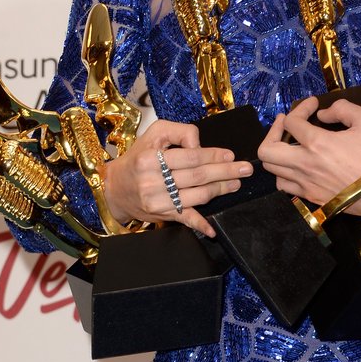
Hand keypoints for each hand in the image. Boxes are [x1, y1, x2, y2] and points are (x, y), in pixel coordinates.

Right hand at [103, 119, 251, 236]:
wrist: (115, 186)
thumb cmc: (138, 157)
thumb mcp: (155, 134)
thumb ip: (181, 132)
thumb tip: (201, 146)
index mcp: (151, 159)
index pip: (190, 157)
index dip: (213, 156)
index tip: (230, 155)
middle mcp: (153, 181)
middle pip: (197, 177)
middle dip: (225, 172)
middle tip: (245, 169)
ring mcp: (157, 201)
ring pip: (196, 196)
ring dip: (220, 190)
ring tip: (236, 183)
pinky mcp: (161, 215)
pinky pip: (184, 220)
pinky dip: (199, 225)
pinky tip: (212, 229)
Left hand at [258, 97, 360, 220]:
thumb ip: (343, 109)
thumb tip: (322, 114)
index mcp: (317, 144)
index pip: (292, 121)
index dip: (300, 108)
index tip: (313, 106)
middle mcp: (305, 165)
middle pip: (266, 150)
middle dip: (272, 131)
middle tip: (286, 123)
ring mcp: (305, 184)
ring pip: (271, 169)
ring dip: (277, 152)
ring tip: (290, 143)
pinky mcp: (309, 197)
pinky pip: (284, 185)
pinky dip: (284, 172)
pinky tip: (297, 164)